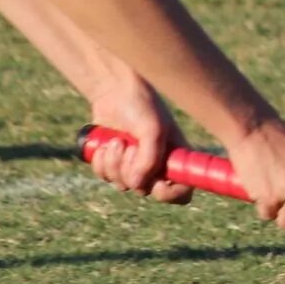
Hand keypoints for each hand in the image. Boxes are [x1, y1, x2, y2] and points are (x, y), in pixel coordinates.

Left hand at [85, 81, 192, 204]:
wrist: (114, 90)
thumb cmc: (141, 104)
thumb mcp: (152, 130)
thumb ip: (149, 160)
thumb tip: (137, 184)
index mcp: (176, 157)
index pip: (182, 192)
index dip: (171, 193)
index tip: (158, 181)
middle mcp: (157, 165)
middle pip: (144, 189)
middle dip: (131, 169)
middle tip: (129, 147)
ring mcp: (134, 165)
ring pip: (122, 185)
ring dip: (115, 164)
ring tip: (116, 141)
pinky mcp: (113, 163)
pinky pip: (104, 177)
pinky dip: (102, 162)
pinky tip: (106, 145)